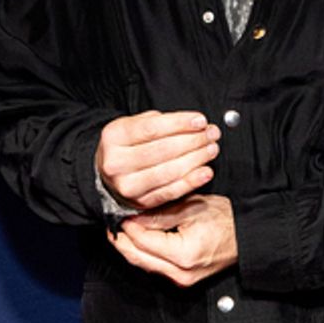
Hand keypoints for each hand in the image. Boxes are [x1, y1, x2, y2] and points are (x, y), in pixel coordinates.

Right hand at [97, 110, 220, 209]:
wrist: (111, 174)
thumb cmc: (129, 146)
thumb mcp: (135, 125)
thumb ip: (160, 122)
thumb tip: (195, 124)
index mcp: (114, 137)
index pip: (152, 128)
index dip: (180, 124)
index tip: (201, 120)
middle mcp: (116, 163)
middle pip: (163, 150)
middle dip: (193, 140)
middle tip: (212, 134)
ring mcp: (128, 185)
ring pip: (169, 171)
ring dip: (196, 159)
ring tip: (211, 149)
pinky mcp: (141, 202)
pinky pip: (171, 191)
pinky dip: (191, 181)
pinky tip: (205, 172)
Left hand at [109, 194, 237, 287]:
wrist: (246, 237)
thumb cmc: (226, 221)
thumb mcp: (191, 209)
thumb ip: (159, 215)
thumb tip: (133, 217)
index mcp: (183, 255)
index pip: (142, 242)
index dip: (127, 227)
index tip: (118, 214)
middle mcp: (180, 273)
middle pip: (137, 258)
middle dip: (121, 241)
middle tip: (112, 225)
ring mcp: (181, 280)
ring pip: (143, 265)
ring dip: (130, 248)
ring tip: (122, 231)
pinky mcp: (182, 280)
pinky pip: (155, 267)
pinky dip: (144, 254)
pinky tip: (138, 241)